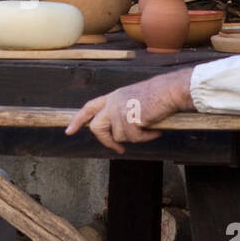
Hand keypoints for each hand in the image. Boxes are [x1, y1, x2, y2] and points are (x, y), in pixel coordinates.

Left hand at [64, 68, 195, 152]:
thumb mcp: (133, 100)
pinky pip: (134, 138)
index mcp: (113, 96)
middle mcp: (113, 102)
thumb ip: (121, 111)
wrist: (170, 90)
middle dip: (106, 141)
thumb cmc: (158, 95)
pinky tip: (155, 130)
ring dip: (135, 137)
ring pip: (119, 136)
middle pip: (97, 127)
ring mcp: (120, 109)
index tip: (69, 131)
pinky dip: (145, 138)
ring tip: (149, 128)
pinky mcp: (130, 118)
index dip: (78, 120)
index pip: (89, 107)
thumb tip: (116, 133)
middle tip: (118, 150)